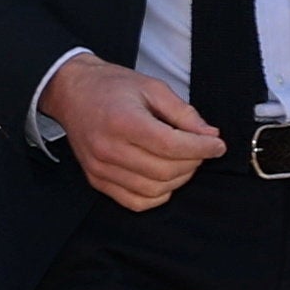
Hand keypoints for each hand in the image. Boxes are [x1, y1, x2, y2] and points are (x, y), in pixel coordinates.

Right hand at [43, 55, 225, 211]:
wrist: (72, 93)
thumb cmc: (112, 87)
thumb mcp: (152, 88)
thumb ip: (183, 113)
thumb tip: (209, 135)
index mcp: (122, 121)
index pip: (171, 146)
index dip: (201, 148)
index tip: (217, 145)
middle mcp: (108, 149)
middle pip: (165, 171)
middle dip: (193, 163)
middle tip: (200, 149)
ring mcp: (100, 168)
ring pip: (153, 190)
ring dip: (178, 180)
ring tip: (183, 162)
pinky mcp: (96, 180)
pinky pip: (134, 202)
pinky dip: (157, 196)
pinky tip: (164, 178)